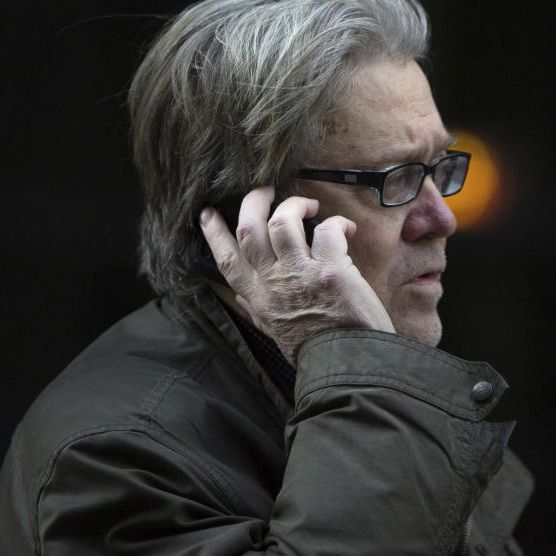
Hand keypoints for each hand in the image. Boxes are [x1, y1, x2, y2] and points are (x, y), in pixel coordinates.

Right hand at [199, 185, 394, 363]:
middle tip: (265, 189)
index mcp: (258, 300)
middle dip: (254, 201)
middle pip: (250, 230)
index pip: (227, 261)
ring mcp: (301, 275)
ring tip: (308, 205)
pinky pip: (327, 231)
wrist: (348, 367)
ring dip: (295, 205)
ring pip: (282, 221)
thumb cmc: (315, 351)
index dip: (214, 234)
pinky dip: (338, 223)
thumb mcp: (275, 332)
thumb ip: (256, 310)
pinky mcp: (331, 270)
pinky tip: (346, 228)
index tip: (208, 214)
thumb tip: (237, 295)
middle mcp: (274, 284)